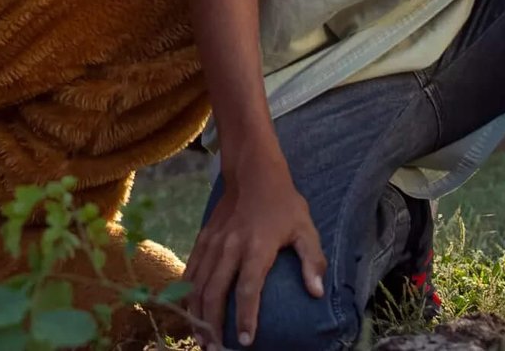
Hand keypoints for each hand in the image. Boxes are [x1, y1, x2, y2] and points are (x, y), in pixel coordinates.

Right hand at [184, 147, 326, 346]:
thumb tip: (317, 293)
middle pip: (215, 292)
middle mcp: (230, 246)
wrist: (252, 171)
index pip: (247, 289)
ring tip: (200, 338)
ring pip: (198, 283)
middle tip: (215, 349)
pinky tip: (189, 309)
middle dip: (213, 324)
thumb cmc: (283, 202)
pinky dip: (187, 291)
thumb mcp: (305, 228)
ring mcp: (214, 242)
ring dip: (197, 313)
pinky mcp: (204, 237)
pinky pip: (191, 268)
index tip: (245, 341)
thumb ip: (313, 261)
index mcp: (256, 247)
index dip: (245, 317)